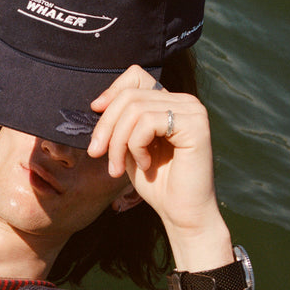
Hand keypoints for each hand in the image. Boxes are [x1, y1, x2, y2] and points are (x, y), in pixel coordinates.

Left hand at [87, 65, 223, 247]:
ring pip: (134, 109)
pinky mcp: (195, 124)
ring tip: (118, 168)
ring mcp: (192, 111)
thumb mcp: (130, 147)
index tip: (95, 111)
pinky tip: (145, 164)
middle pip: (129, 95)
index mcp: (170, 103)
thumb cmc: (158, 184)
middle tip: (98, 154)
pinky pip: (148, 122)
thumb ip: (120, 123)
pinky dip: (136, 145)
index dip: (111, 91)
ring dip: (117, 142)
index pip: (136, 75)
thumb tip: (97, 103)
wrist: (181, 214)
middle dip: (106, 126)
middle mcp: (184, 101)